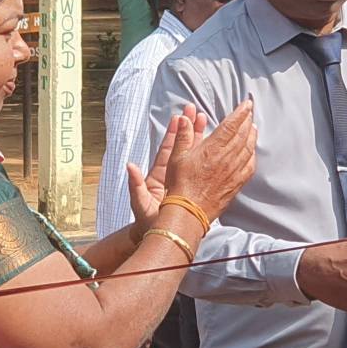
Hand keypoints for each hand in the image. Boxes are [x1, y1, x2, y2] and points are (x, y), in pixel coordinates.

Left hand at [129, 108, 210, 226]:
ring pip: (192, 155)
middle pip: (181, 147)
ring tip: (205, 119)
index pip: (167, 150)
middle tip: (195, 110)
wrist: (159, 237)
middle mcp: (171, 175)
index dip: (173, 134)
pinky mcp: (191, 188)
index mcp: (159, 176)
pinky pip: (199, 169)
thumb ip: (135, 185)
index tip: (179, 117)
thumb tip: (129, 166)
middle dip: (188, 129)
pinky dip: (206, 156)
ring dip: (198, 138)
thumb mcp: (141, 204)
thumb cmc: (148, 223)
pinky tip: (217, 146)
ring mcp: (181, 180)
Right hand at [163, 100, 256, 219]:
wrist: (189, 211)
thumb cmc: (180, 184)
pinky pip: (250, 166)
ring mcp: (234, 171)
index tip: (247, 104)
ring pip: (248, 148)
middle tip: (250, 112)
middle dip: (247, 120)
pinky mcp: (236, 184)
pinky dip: (252, 155)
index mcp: (212, 148)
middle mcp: (226, 158)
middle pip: (243, 134)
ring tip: (253, 127)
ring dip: (252, 135)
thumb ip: (183, 136)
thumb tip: (184, 119)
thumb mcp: (176, 157)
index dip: (241, 112)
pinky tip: (251, 151)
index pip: (232, 125)